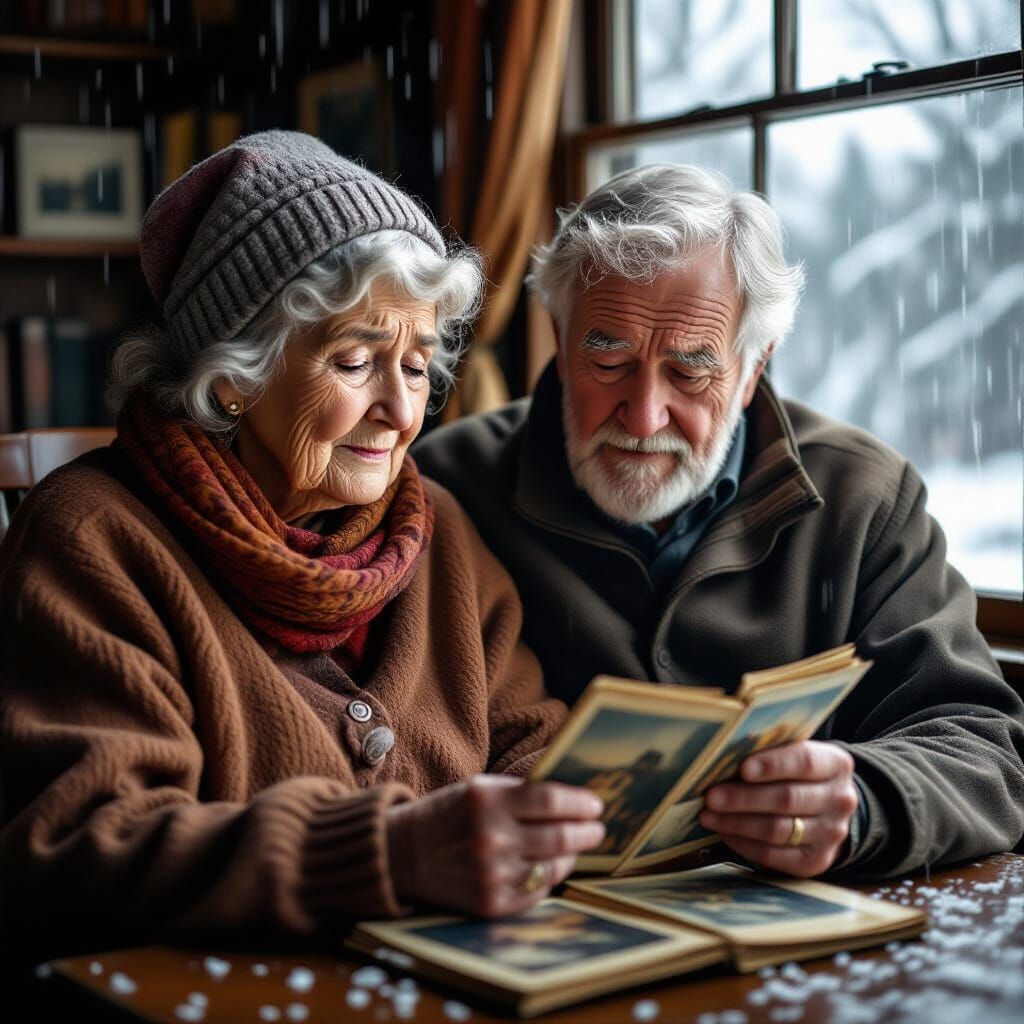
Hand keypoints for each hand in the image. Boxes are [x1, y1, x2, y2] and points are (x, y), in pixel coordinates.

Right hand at [386, 775, 604, 916]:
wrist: (405, 854)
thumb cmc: (450, 815)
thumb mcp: (480, 788)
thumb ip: (521, 792)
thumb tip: (573, 798)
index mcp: (487, 800)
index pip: (551, 800)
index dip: (580, 803)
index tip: (595, 805)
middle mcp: (491, 838)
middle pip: (560, 836)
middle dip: (588, 832)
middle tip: (597, 828)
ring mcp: (492, 874)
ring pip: (554, 866)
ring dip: (571, 856)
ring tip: (573, 847)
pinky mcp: (492, 904)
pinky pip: (538, 892)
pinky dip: (549, 878)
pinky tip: (548, 867)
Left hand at [699, 741, 857, 876]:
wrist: (828, 810)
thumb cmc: (799, 774)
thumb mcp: (795, 754)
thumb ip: (770, 752)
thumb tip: (725, 755)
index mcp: (836, 765)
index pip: (805, 762)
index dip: (772, 765)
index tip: (742, 768)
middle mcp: (840, 800)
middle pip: (787, 799)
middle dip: (743, 798)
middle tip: (711, 796)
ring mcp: (830, 834)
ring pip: (777, 830)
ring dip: (737, 823)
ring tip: (708, 816)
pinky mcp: (815, 861)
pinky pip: (774, 856)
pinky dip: (744, 844)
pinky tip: (724, 833)